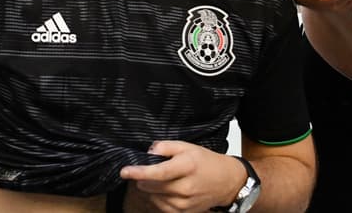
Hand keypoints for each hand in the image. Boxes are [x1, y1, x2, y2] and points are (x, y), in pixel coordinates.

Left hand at [120, 141, 243, 212]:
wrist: (227, 182)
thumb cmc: (207, 162)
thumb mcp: (188, 147)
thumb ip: (167, 146)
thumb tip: (149, 151)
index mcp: (186, 166)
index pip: (157, 172)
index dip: (138, 172)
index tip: (124, 171)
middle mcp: (185, 187)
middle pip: (152, 186)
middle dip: (142, 179)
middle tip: (143, 172)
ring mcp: (184, 202)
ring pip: (154, 198)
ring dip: (149, 189)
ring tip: (157, 180)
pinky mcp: (184, 212)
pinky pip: (161, 207)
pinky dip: (157, 199)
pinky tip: (162, 191)